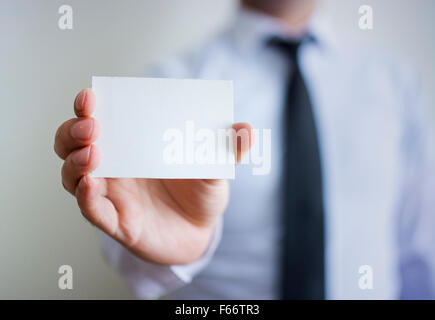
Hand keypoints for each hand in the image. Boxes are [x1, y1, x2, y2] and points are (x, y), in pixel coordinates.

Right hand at [54, 89, 252, 264]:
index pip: (98, 118)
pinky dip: (85, 197)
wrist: (201, 231)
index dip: (87, 105)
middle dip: (74, 130)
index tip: (91, 96)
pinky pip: (92, 210)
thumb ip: (228, 148)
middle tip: (92, 125)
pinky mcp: (116, 222)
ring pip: (73, 175)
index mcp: (132, 143)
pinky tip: (90, 184)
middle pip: (73, 143)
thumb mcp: (216, 166)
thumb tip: (245, 128)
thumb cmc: (201, 192)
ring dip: (75, 161)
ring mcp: (111, 193)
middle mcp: (115, 166)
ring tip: (93, 153)